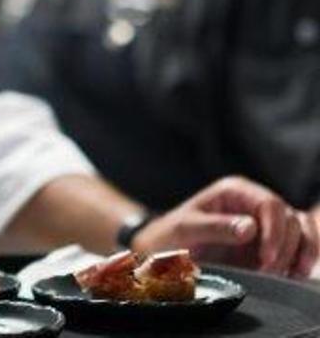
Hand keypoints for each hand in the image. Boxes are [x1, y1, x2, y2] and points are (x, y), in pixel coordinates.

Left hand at [133, 176, 318, 278]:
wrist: (164, 252)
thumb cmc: (171, 235)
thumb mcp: (185, 229)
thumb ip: (215, 227)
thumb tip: (250, 228)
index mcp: (235, 191)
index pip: (270, 204)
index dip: (275, 231)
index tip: (267, 257)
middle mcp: (253, 204)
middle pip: (291, 219)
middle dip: (286, 248)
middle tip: (268, 271)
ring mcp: (264, 224)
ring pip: (302, 231)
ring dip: (300, 254)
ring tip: (284, 275)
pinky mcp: (269, 244)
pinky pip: (299, 247)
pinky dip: (300, 261)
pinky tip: (290, 275)